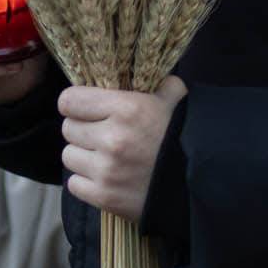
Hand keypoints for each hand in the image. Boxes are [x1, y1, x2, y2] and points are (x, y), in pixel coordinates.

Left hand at [58, 76, 187, 221]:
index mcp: (126, 108)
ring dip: (83, 156)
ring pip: (69, 156)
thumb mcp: (174, 99)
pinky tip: (106, 178)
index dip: (76, 104)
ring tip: (104, 157)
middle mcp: (112, 138)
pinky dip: (86, 182)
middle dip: (82, 130)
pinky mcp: (105, 197)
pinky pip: (75, 184)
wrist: (199, 185)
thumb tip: (141, 70)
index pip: (69, 100)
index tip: (85, 109)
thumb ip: (155, 81)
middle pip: (68, 129)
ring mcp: (106, 170)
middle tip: (100, 134)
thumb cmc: (183, 138)